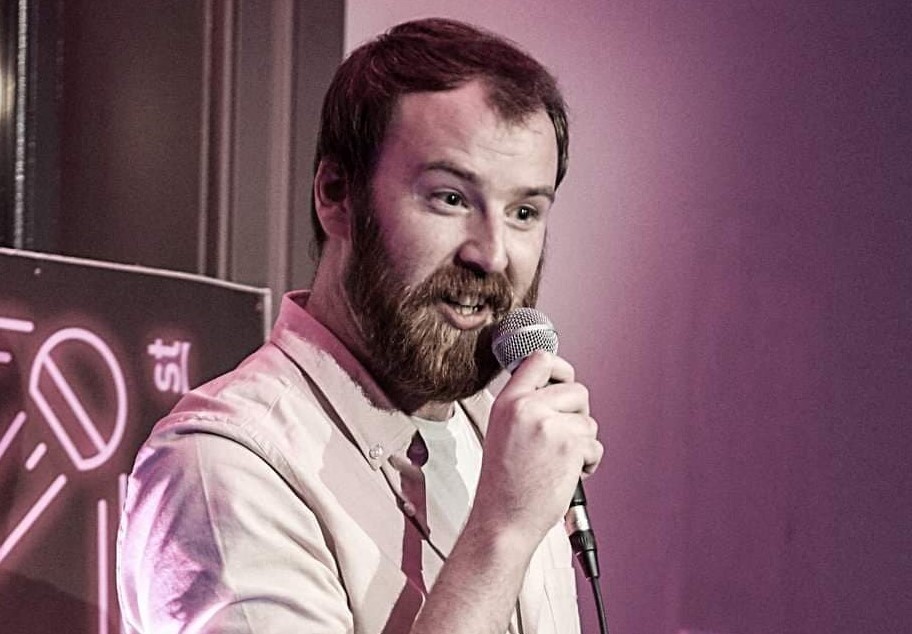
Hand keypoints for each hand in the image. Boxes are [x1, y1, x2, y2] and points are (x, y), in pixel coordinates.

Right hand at [470, 350, 602, 546]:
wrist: (503, 519)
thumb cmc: (504, 484)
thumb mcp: (502, 430)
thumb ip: (525, 406)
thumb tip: (556, 391)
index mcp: (508, 401)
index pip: (539, 359)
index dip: (560, 367)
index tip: (564, 380)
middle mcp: (527, 408)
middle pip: (576, 389)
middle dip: (579, 414)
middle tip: (565, 435)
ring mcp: (549, 425)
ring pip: (588, 420)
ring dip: (583, 443)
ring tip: (560, 461)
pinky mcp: (569, 446)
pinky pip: (595, 445)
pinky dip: (589, 463)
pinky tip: (567, 474)